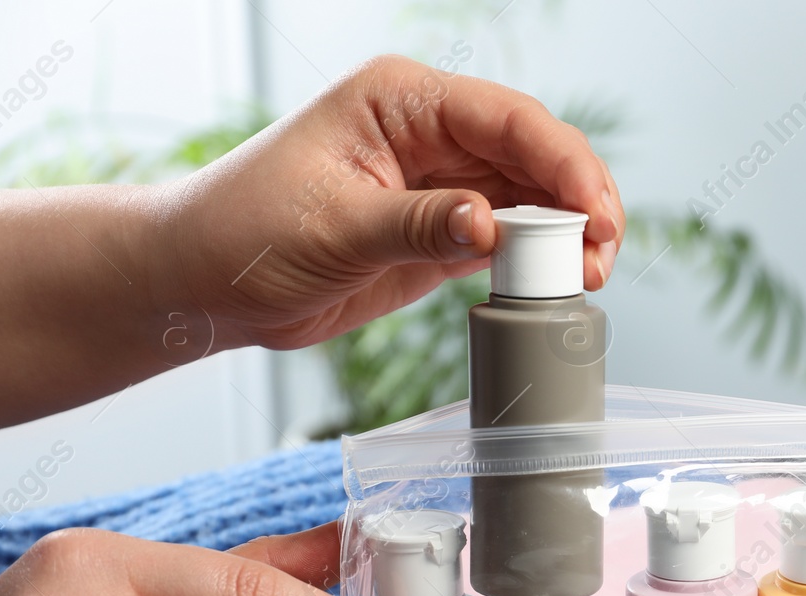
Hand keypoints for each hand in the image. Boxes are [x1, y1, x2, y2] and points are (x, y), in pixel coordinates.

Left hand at [0, 54, 624, 428]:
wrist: (203, 282)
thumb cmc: (243, 233)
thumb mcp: (333, 229)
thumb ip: (418, 225)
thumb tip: (491, 224)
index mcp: (402, 102)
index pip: (506, 120)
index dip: (564, 164)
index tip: (596, 214)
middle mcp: (429, 133)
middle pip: (534, 154)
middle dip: (580, 201)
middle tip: (602, 257)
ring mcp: (439, 182)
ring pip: (531, 197)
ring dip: (567, 235)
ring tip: (589, 278)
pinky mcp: (440, 230)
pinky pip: (510, 235)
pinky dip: (539, 258)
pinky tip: (556, 283)